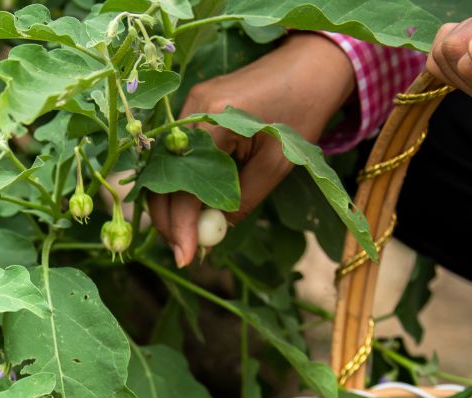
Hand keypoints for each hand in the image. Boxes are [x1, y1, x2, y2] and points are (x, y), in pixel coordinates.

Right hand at [154, 34, 357, 266]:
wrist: (309, 65)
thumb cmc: (302, 110)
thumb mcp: (278, 164)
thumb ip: (242, 200)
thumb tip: (212, 235)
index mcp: (211, 122)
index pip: (182, 187)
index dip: (181, 227)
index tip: (187, 259)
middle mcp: (188, 113)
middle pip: (162, 179)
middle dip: (169, 221)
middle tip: (184, 252)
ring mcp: (186, 109)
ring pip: (165, 169)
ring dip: (172, 204)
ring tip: (187, 236)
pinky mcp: (191, 111)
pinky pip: (177, 155)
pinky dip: (181, 183)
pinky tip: (192, 206)